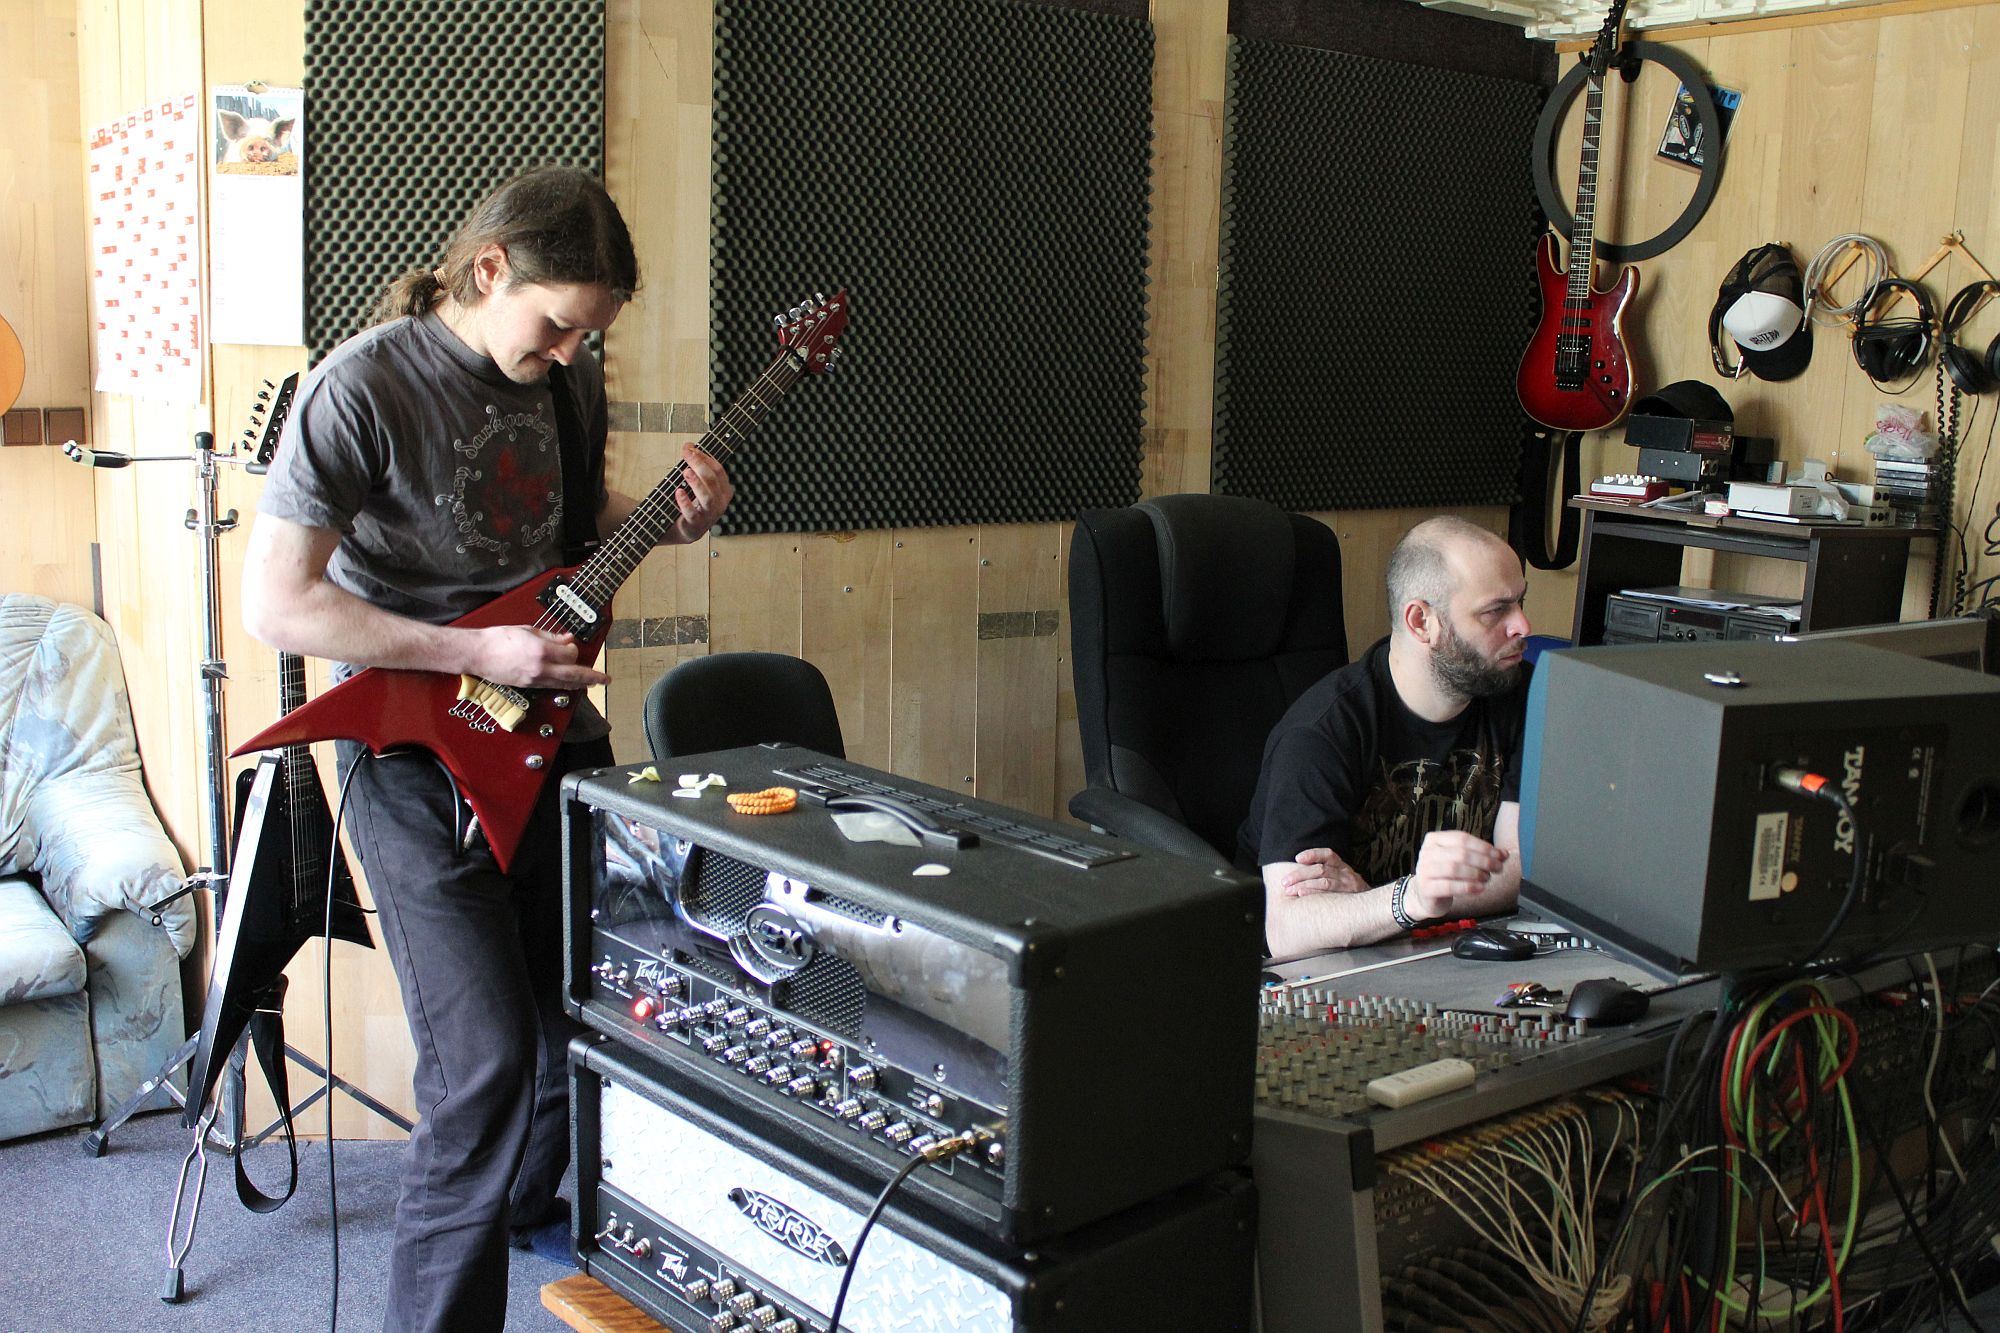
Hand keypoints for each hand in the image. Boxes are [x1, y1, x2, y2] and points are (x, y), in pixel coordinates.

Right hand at [469, 625, 610, 688]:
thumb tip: (568, 639)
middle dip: (592, 677)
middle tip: (605, 679)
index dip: (574, 649)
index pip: (570, 654)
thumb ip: (551, 636)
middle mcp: (540, 668)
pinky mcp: (529, 686)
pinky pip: (552, 686)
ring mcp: (534, 679)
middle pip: (574, 674)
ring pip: (565, 684)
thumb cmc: (498, 639)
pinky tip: (571, 684)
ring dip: (581, 684)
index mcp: (541, 650)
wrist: (477, 654)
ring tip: (593, 683)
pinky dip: (565, 685)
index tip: (572, 645)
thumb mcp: (527, 630)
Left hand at [671, 443, 733, 542]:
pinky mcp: (696, 524)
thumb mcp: (699, 484)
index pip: (719, 470)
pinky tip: (678, 492)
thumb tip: (689, 445)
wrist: (686, 529)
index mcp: (724, 491)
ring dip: (697, 482)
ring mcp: (709, 515)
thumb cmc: (693, 503)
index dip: (705, 457)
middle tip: (687, 454)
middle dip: (699, 464)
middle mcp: (720, 503)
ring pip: (707, 496)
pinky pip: (692, 513)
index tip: (690, 448)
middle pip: (713, 480)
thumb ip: (696, 466)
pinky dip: (685, 502)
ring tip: (686, 471)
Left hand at [1265, 847, 1368, 897]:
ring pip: (1324, 881)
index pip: (1328, 854)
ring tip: (1289, 891)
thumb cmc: (1349, 891)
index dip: (1313, 854)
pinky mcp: (1350, 898)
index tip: (1297, 858)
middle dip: (1299, 875)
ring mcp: (1349, 885)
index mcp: (1342, 865)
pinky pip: (1330, 894)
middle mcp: (1346, 873)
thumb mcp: (1341, 877)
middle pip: (1320, 869)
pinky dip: (1314, 893)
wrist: (1373, 907)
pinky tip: (1302, 895)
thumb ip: (1325, 873)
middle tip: (1284, 882)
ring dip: (1304, 885)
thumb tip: (1297, 875)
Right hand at [1406, 830, 1509, 919]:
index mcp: (1434, 839)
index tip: (1500, 855)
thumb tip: (1503, 854)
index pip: (1462, 838)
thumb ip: (1480, 855)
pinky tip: (1479, 888)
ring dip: (1476, 874)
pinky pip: (1449, 886)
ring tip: (1487, 878)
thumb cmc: (1445, 875)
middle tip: (1498, 868)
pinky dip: (1468, 887)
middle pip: (1460, 853)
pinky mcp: (1425, 888)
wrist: (1424, 896)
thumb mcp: (1460, 861)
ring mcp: (1424, 870)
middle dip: (1484, 861)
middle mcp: (1427, 853)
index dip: (1484, 847)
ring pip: (1454, 869)